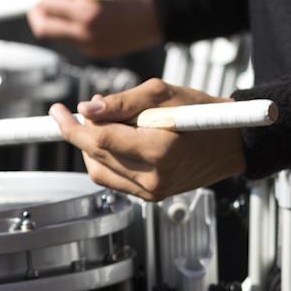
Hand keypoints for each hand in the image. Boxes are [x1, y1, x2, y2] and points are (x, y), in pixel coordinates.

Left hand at [28, 0, 161, 58]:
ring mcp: (91, 46)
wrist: (160, 16)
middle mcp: (86, 34)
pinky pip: (73, 40)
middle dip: (39, 14)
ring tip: (74, 5)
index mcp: (87, 12)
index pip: (45, 8)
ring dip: (56, 21)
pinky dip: (72, 28)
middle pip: (43, 29)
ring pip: (56, 36)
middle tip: (47, 2)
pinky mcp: (97, 52)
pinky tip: (88, 16)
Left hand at [49, 78, 246, 201]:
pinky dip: (106, 160)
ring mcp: (153, 191)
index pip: (99, 140)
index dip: (73, 125)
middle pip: (96, 155)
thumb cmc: (203, 113)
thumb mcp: (162, 94)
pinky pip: (114, 180)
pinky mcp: (152, 197)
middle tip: (80, 111)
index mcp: (159, 150)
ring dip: (92, 147)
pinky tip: (116, 142)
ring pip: (99, 171)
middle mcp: (154, 177)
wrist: (232, 143)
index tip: (58, 111)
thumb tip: (88, 108)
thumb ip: (122, 102)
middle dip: (81, 131)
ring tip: (107, 125)